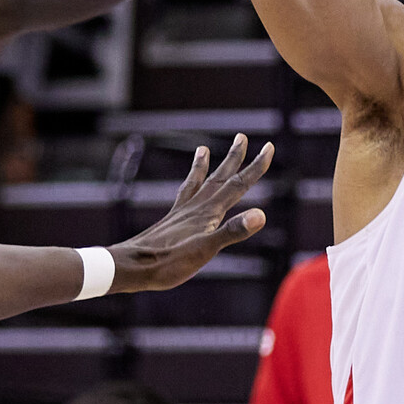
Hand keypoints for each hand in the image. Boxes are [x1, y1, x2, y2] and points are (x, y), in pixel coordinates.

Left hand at [107, 134, 272, 293]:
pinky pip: (183, 195)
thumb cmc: (170, 262)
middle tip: (241, 136)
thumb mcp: (206, 250)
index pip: (238, 185)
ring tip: (203, 148)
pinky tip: (187, 188)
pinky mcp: (172, 221)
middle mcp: (196, 207)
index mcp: (208, 212)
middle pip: (220, 177)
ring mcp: (182, 213)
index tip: (269, 147)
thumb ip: (232, 231)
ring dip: (205, 165)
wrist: (135, 267)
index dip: (256, 167)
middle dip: (234, 158)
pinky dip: (188, 185)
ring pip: (199, 182)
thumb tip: (261, 214)